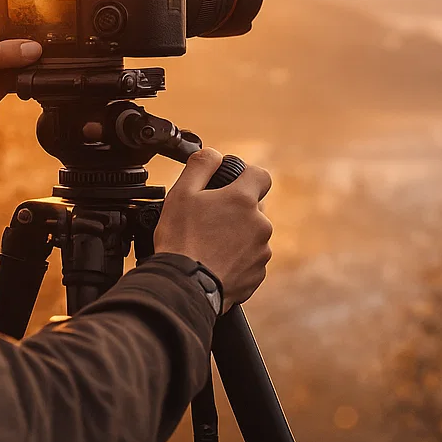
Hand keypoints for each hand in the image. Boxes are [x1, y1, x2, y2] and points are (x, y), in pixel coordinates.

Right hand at [154, 149, 273, 311]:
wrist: (183, 288)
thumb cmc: (180, 240)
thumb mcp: (181, 193)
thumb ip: (201, 165)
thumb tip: (214, 154)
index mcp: (243, 201)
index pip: (260, 175)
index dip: (245, 176)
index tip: (230, 185)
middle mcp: (260, 224)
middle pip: (255, 207)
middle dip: (236, 210)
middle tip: (209, 220)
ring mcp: (262, 252)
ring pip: (253, 235)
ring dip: (236, 236)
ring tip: (209, 246)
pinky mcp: (258, 275)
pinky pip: (250, 260)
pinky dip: (236, 260)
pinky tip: (214, 263)